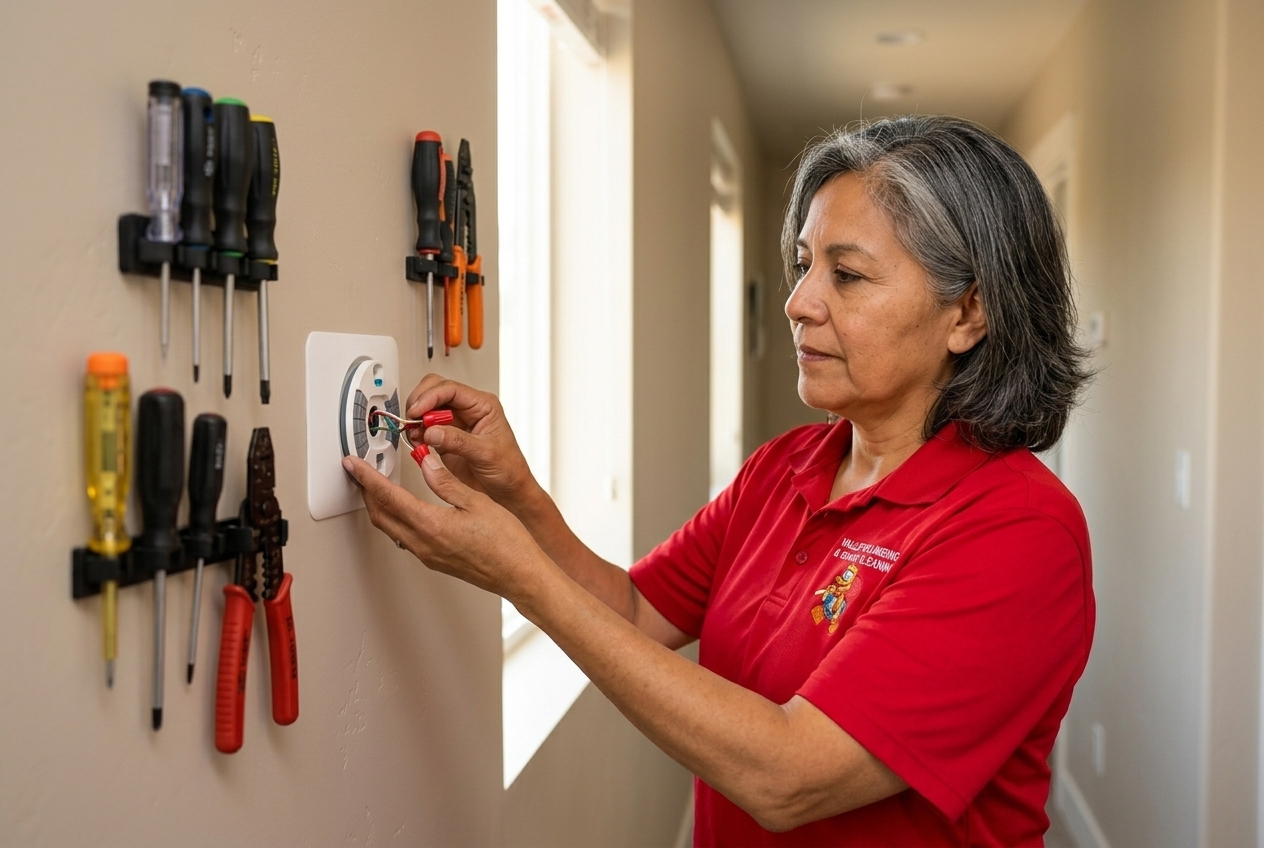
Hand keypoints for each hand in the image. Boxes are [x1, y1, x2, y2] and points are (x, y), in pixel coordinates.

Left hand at [342, 449, 549, 602]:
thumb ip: (446, 482)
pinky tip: (404, 509)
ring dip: (380, 507)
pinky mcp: (435, 560)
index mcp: (431, 525)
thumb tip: (426, 463)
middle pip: (381, 515)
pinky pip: (405, 538)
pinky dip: (396, 519)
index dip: (367, 477)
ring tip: (378, 487)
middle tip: (360, 473)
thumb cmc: (507, 544)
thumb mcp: (476, 502)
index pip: (388, 497)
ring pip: (390, 528)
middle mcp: (424, 544)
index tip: (354, 465)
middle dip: (366, 492)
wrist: (520, 575)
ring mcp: (428, 555)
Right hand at [404, 374, 538, 511]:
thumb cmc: (508, 469)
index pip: (451, 389)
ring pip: (426, 407)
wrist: (508, 491)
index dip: (430, 396)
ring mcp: (454, 423)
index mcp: (482, 406)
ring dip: (416, 418)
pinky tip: (419, 443)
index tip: (417, 411)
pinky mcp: (444, 438)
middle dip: (420, 402)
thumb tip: (432, 431)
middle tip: (413, 421)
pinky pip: (424, 427)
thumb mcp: (486, 453)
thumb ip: (458, 441)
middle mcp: (467, 410)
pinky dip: (416, 432)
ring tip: (416, 435)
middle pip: (435, 390)